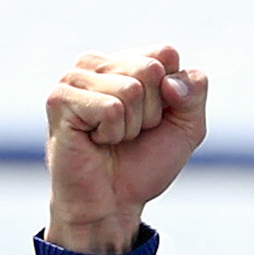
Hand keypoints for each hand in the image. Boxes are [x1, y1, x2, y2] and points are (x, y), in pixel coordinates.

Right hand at [45, 46, 208, 254]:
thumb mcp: (187, 127)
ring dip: (132, 125)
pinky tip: (95, 140)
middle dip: (153, 112)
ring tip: (112, 137)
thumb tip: (169, 79)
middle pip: (151, 70)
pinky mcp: (59, 98)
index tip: (156, 119)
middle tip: (132, 132)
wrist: (115, 201)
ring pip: (131, 89)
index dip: (174, 94)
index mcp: (124, 61)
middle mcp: (96, 63)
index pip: (166, 53)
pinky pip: (111, 108)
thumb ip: (194, 94)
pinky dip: (113, 133)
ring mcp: (73, 78)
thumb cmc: (145, 162)